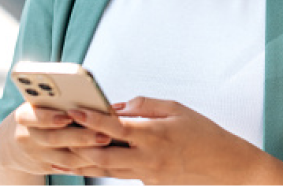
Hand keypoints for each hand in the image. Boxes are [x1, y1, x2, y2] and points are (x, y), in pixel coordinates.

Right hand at [0, 101, 114, 175]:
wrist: (11, 145)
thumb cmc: (35, 113)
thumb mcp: (36, 103)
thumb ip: (55, 100)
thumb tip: (87, 94)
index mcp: (24, 116)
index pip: (32, 116)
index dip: (49, 117)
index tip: (67, 116)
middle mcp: (28, 137)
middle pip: (55, 138)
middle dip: (81, 136)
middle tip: (102, 132)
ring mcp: (38, 156)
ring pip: (65, 158)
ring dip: (88, 152)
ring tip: (107, 142)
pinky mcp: (47, 168)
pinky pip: (69, 168)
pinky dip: (86, 163)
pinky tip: (102, 156)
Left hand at [66, 96, 265, 184]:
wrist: (228, 169)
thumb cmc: (204, 133)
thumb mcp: (177, 108)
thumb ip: (145, 105)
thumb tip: (118, 105)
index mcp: (155, 134)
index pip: (116, 126)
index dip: (91, 117)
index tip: (72, 109)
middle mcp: (147, 158)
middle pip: (102, 154)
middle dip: (76, 144)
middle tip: (55, 132)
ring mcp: (147, 176)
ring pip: (105, 170)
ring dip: (80, 162)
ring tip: (57, 153)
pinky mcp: (149, 185)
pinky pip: (118, 176)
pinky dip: (99, 169)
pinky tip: (83, 164)